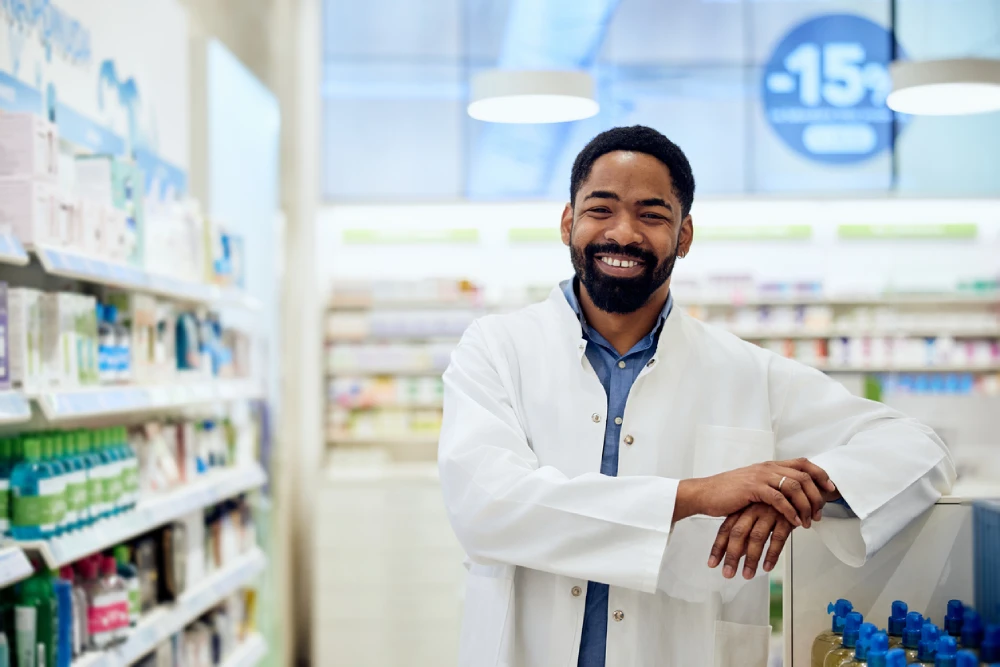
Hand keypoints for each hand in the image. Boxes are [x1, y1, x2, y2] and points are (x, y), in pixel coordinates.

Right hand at [674, 458, 836, 526]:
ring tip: (808, 522)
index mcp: (770, 465)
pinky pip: (779, 499)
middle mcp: (768, 467)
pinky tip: (794, 522)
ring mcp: (760, 476)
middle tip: (819, 513)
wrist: (705, 493)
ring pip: (794, 487)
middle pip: (804, 476)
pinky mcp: (753, 488)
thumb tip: (792, 496)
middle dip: (817, 496)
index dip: (821, 474)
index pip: (803, 463)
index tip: (831, 488)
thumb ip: (772, 485)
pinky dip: (790, 512)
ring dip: (805, 506)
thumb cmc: (728, 493)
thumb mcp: (754, 485)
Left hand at [708, 503, 793, 579]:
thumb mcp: (755, 515)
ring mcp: (768, 513)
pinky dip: (772, 554)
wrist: (794, 488)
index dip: (718, 547)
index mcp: (742, 509)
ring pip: (757, 537)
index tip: (712, 563)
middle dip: (731, 556)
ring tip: (748, 574)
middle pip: (738, 534)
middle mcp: (753, 510)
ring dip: (751, 559)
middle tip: (728, 573)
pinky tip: (767, 566)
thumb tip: (736, 554)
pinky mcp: (785, 518)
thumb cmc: (772, 504)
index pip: (726, 529)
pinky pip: (778, 537)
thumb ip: (745, 534)